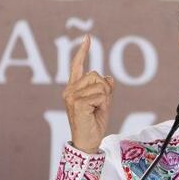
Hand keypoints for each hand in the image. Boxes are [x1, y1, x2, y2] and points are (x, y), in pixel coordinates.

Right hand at [63, 34, 114, 153]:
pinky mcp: (77, 102)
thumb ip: (105, 89)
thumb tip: (109, 77)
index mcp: (74, 88)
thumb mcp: (103, 103)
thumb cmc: (94, 124)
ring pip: (100, 85)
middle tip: (99, 106)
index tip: (88, 38)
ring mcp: (72, 96)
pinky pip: (100, 94)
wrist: (88, 141)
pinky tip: (95, 113)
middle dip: (105, 89)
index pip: (77, 66)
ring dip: (104, 98)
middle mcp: (70, 90)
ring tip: (96, 111)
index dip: (83, 51)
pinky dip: (103, 104)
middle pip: (96, 75)